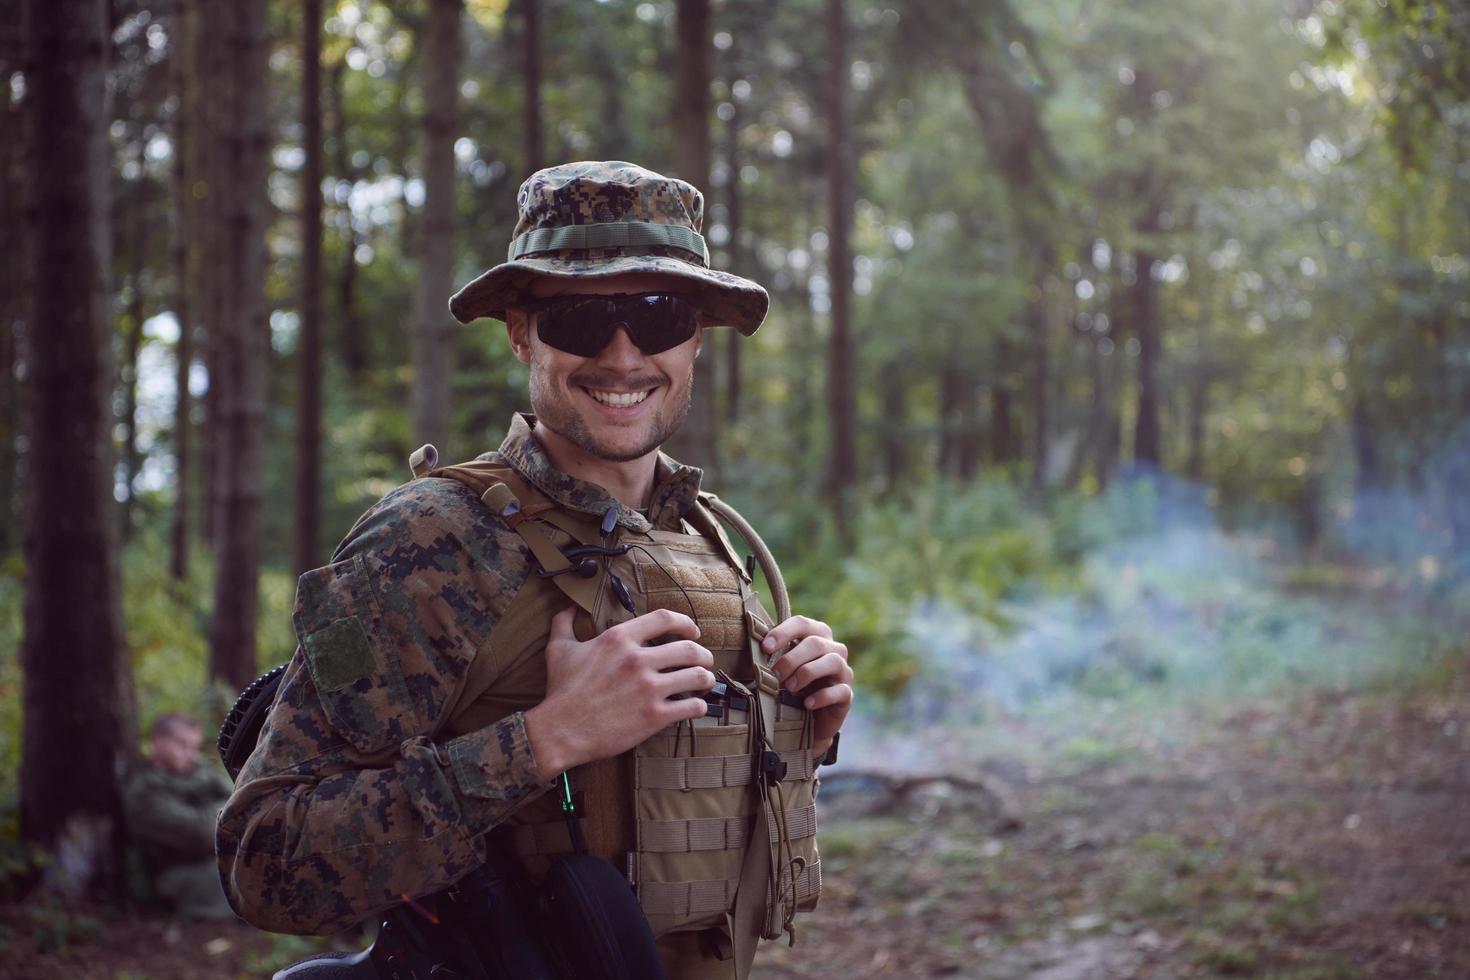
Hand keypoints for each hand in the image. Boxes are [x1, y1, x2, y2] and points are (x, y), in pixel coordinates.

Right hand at [524, 607, 715, 778]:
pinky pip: (691, 706)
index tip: (692, 632)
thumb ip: (564, 624)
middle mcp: (638, 659)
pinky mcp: (654, 715)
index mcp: (619, 639)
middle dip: (703, 654)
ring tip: (705, 682)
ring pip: (696, 676)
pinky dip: (699, 706)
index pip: (665, 619)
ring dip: (706, 678)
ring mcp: (648, 688)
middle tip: (705, 660)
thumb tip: (567, 608)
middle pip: (689, 648)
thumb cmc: (561, 690)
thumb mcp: (559, 649)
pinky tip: (696, 706)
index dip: (686, 623)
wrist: (560, 730)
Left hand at [762, 615, 852, 758]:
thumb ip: (774, 655)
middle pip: (816, 643)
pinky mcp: (847, 694)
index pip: (802, 624)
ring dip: (807, 673)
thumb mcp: (782, 668)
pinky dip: (822, 696)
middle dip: (791, 658)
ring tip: (789, 687)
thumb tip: (752, 645)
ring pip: (833, 662)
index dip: (783, 632)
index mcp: (817, 636)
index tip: (765, 647)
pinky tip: (807, 704)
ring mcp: (844, 671)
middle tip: (775, 674)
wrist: (810, 720)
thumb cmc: (793, 686)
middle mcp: (834, 649)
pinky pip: (841, 691)